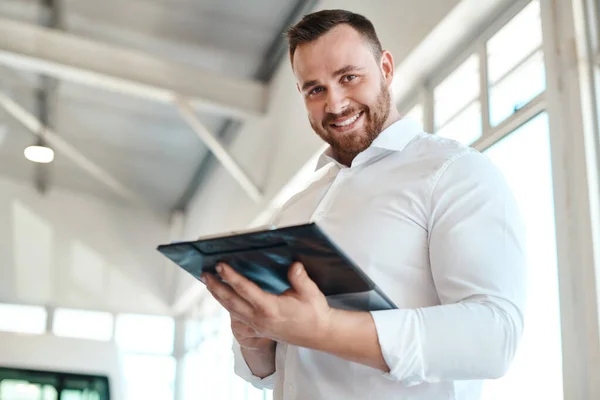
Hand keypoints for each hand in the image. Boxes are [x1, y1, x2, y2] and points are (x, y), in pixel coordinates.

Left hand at [202, 262, 332, 348]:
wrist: (319, 335)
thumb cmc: (315, 313)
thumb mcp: (311, 293)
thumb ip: (300, 278)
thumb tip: (293, 265)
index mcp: (270, 309)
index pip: (245, 289)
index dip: (231, 277)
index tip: (220, 266)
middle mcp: (260, 319)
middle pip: (231, 302)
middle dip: (216, 287)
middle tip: (204, 274)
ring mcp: (258, 325)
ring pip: (232, 310)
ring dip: (218, 296)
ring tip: (208, 282)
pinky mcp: (258, 328)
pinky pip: (238, 315)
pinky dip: (228, 304)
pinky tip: (224, 296)